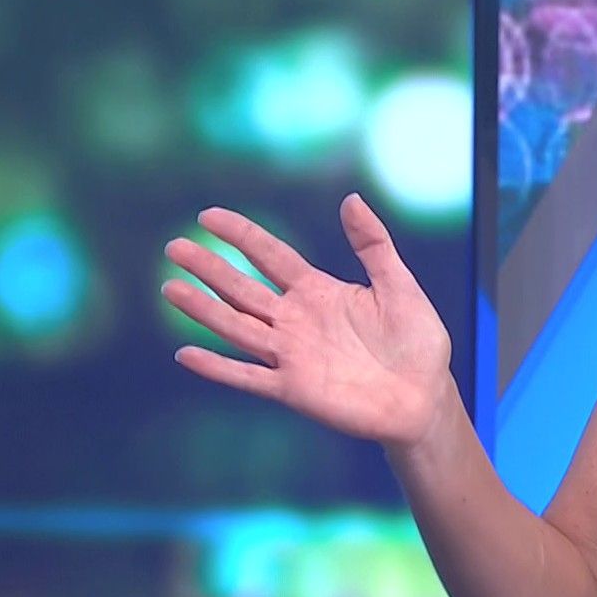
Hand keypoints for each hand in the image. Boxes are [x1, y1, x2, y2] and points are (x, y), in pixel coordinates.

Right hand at [164, 193, 455, 449]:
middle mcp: (297, 320)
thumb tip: (350, 198)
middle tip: (174, 246)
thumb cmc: (417, 342)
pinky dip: (218, 367)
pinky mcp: (293, 389)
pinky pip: (248, 377)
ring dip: (204, 310)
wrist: (425, 397)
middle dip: (210, 268)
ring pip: (237, 327)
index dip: (241, 235)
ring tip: (170, 289)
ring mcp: (291, 355)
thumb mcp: (399, 285)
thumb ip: (373, 245)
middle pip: (243, 289)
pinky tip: (186, 355)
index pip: (271, 256)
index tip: (208, 215)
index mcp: (319, 292)